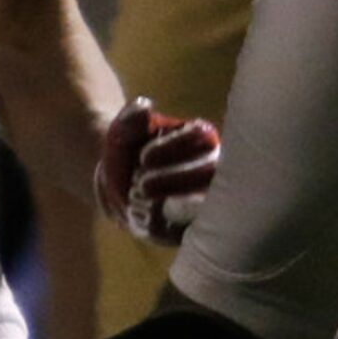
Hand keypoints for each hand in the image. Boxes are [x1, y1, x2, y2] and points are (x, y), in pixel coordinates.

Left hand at [94, 97, 220, 244]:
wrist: (121, 179)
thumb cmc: (128, 148)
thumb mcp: (124, 129)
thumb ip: (131, 117)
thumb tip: (143, 105)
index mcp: (203, 138)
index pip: (201, 138)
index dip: (173, 148)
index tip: (143, 157)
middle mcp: (215, 168)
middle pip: (209, 173)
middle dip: (172, 179)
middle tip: (139, 183)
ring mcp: (210, 200)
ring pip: (204, 207)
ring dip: (167, 205)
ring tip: (135, 198)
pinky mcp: (197, 228)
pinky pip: (189, 233)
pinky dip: (160, 228)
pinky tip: (137, 216)